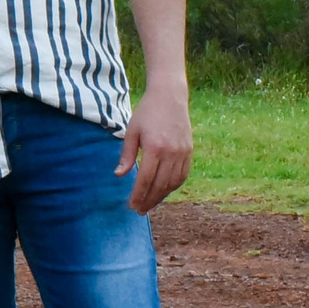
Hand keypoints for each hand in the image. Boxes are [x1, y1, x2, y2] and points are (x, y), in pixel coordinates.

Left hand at [116, 83, 192, 212]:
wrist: (170, 97)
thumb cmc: (147, 113)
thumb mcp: (132, 131)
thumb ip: (126, 154)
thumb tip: (119, 175)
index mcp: (155, 147)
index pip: (146, 179)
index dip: (138, 195)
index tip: (132, 205)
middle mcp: (171, 152)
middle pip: (160, 185)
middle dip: (149, 200)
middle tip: (140, 210)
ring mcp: (183, 152)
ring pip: (173, 183)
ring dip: (161, 196)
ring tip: (150, 204)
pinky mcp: (189, 151)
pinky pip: (182, 175)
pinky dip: (173, 186)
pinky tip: (164, 191)